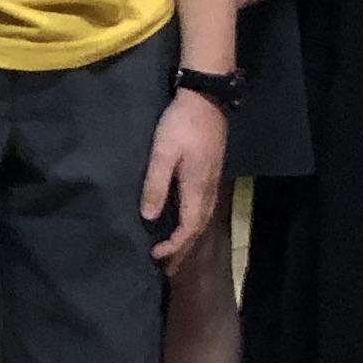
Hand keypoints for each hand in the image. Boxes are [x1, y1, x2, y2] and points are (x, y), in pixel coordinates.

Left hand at [144, 87, 227, 264]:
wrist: (206, 98)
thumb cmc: (181, 125)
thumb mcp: (163, 154)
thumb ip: (156, 186)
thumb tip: (150, 218)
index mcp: (198, 189)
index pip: (188, 229)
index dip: (173, 246)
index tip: (155, 256)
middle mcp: (209, 191)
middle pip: (198, 229)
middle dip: (182, 248)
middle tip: (165, 264)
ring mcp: (212, 182)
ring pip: (202, 219)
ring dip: (188, 237)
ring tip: (172, 249)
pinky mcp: (210, 173)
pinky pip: (202, 207)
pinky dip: (192, 222)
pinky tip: (181, 220)